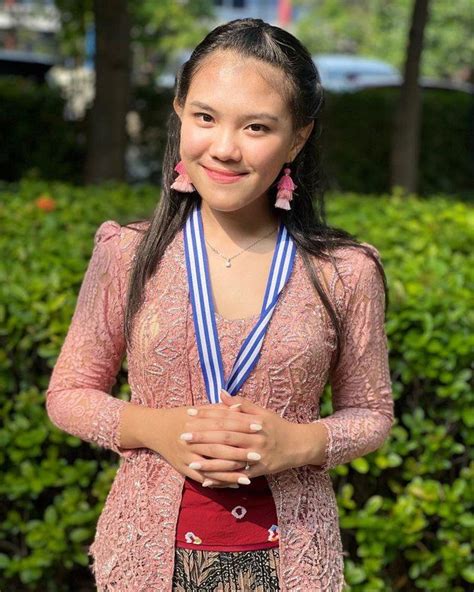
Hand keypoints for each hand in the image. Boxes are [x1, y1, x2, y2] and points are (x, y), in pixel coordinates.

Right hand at [143, 402, 249, 487]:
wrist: (155, 428)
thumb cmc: (181, 416)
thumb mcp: (199, 409)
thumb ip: (220, 409)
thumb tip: (240, 407)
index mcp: (196, 421)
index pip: (222, 424)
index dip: (240, 426)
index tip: (258, 428)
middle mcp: (190, 440)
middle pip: (218, 447)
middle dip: (238, 453)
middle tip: (258, 456)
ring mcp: (185, 456)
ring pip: (211, 466)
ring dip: (230, 473)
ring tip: (249, 477)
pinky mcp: (182, 468)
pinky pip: (203, 478)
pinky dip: (219, 482)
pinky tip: (234, 484)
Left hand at [183, 390, 309, 486]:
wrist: (299, 445)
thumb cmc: (277, 426)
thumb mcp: (262, 412)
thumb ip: (241, 403)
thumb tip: (221, 393)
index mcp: (254, 421)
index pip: (227, 417)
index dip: (208, 415)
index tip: (190, 413)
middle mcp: (255, 438)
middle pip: (226, 437)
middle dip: (203, 437)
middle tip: (183, 436)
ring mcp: (257, 455)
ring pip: (230, 458)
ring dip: (210, 462)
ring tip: (191, 462)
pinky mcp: (259, 471)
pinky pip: (238, 475)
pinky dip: (222, 479)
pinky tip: (206, 481)